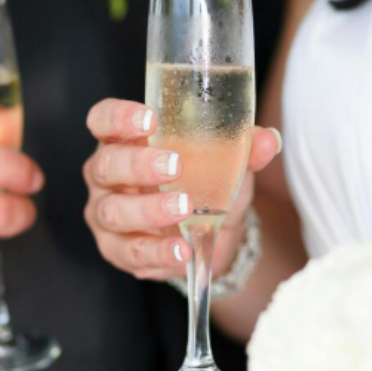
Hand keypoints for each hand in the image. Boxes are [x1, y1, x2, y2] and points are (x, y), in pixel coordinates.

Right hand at [83, 99, 280, 279]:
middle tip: (174, 166)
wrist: (212, 233)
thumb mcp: (225, 161)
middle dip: (139, 165)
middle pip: (106, 165)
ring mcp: (106, 213)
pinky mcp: (116, 249)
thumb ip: (243, 147)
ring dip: (149, 211)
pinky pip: (131, 252)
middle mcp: (106, 174)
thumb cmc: (205, 182)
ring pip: (113, 211)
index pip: (103, 119)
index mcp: (124, 140)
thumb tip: (268, 140)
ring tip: (183, 209)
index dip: (118, 117)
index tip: (149, 119)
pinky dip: (158, 252)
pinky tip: (182, 250)